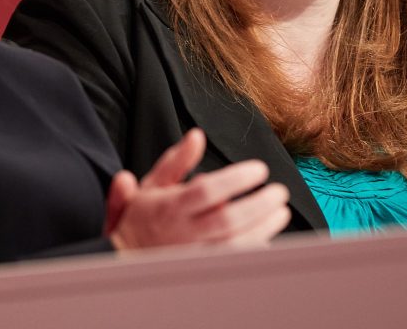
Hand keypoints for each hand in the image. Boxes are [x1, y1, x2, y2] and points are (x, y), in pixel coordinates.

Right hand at [106, 129, 290, 249]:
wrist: (124, 255)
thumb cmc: (142, 215)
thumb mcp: (152, 183)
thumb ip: (176, 161)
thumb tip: (196, 136)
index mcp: (170, 207)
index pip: (207, 190)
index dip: (236, 179)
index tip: (259, 169)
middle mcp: (182, 232)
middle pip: (227, 220)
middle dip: (258, 205)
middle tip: (279, 192)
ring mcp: (193, 254)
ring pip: (235, 244)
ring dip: (263, 228)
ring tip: (281, 212)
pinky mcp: (201, 270)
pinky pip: (233, 263)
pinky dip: (254, 250)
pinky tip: (268, 236)